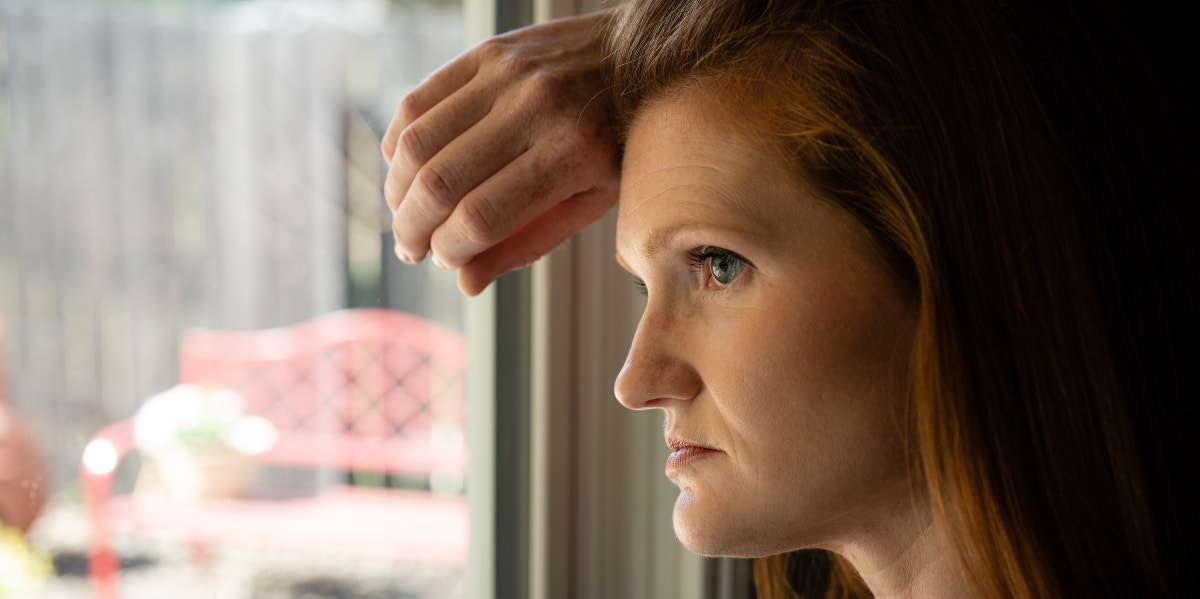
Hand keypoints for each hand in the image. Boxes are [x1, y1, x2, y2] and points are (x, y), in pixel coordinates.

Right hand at [381, 10, 620, 296]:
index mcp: (571, 154)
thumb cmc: (620, 143)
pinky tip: (406, 171)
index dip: (449, 249)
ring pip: (418, 142)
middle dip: (412, 229)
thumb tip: (465, 284)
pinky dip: (399, 145)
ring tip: (404, 215)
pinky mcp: (486, 53)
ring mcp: (506, 75)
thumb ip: (528, 242)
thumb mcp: (592, 201)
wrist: (645, 58)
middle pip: (440, 183)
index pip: (481, 217)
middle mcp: (535, 109)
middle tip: (411, 249)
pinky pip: (418, 102)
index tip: (446, 261)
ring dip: (397, 190)